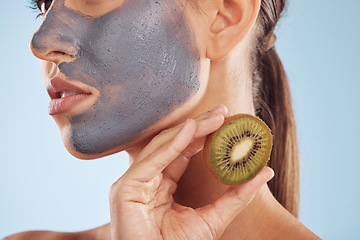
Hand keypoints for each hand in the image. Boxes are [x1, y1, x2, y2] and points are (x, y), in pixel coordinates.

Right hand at [109, 105, 273, 239]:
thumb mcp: (212, 219)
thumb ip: (236, 196)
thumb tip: (265, 172)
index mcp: (160, 186)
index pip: (181, 153)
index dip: (203, 136)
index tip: (226, 121)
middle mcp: (144, 180)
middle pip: (172, 145)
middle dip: (198, 127)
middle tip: (223, 111)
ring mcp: (132, 183)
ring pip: (162, 147)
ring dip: (189, 130)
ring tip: (215, 117)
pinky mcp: (125, 189)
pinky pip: (151, 162)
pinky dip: (171, 146)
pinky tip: (192, 130)